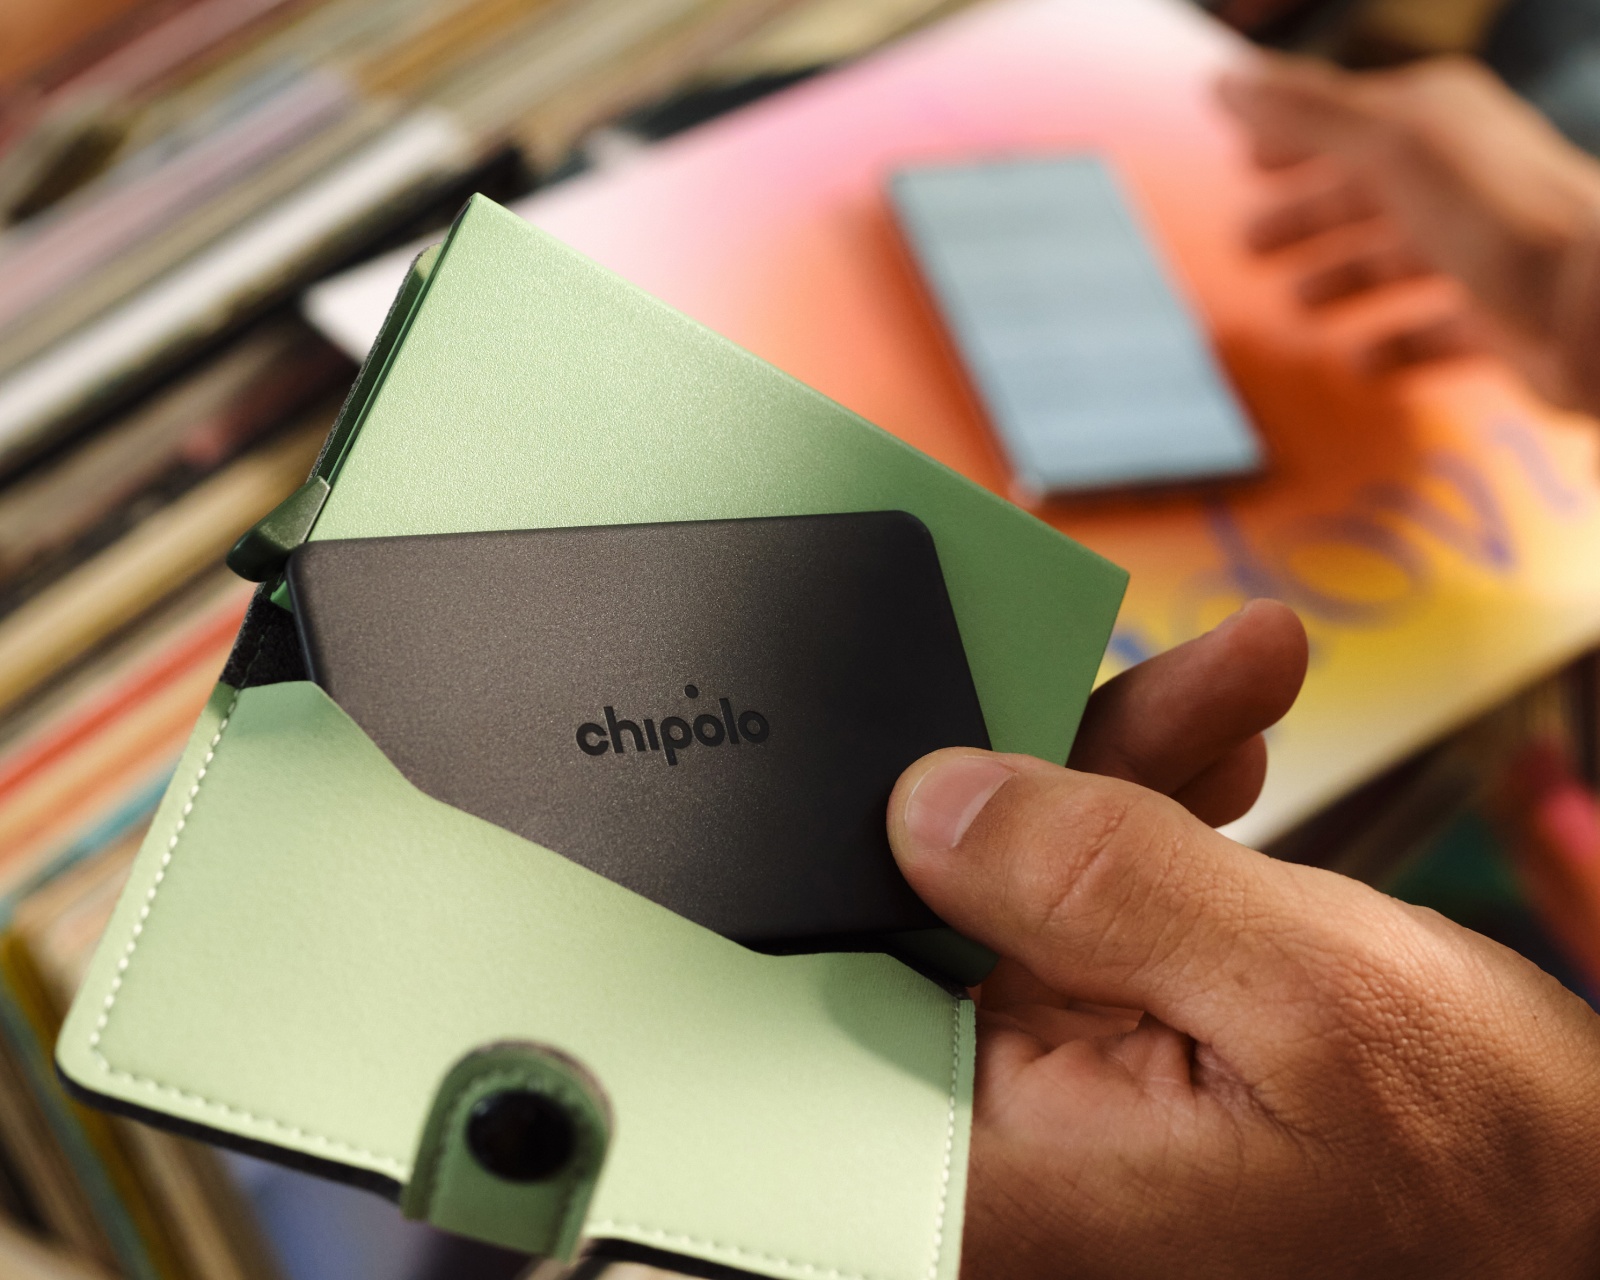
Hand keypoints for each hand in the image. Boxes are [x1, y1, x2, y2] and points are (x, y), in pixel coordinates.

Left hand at [887, 625, 1599, 1275]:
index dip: (872, 826)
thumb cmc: (1474, 1156)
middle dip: (1040, 766)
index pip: (850, 965)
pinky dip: (1151, 815)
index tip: (934, 708)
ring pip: (1018, 875)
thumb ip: (1107, 884)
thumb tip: (931, 799)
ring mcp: (1048, 1076)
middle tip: (1136, 670)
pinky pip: (1085, 897)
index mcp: (1001, 1162)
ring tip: (1225, 687)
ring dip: (1119, 767)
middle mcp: (998, 1128)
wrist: (1570, 1196)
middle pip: (935, 897)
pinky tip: (1218, 745)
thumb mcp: (1306, 992)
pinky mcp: (1101, 1033)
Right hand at [1217, 53, 1599, 415]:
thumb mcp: (1391, 145)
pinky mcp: (1495, 320)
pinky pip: (1430, 333)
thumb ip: (1306, 115)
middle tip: (1246, 244)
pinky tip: (1355, 360)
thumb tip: (1223, 82)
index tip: (1241, 162)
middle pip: (1367, 195)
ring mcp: (1480, 252)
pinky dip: (1390, 345)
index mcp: (1439, 124)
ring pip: (1394, 262)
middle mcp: (1462, 181)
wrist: (1595, 307)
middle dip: (1307, 217)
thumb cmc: (1496, 215)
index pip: (1350, 122)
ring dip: (1342, 279)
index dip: (1294, 140)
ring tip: (1293, 304)